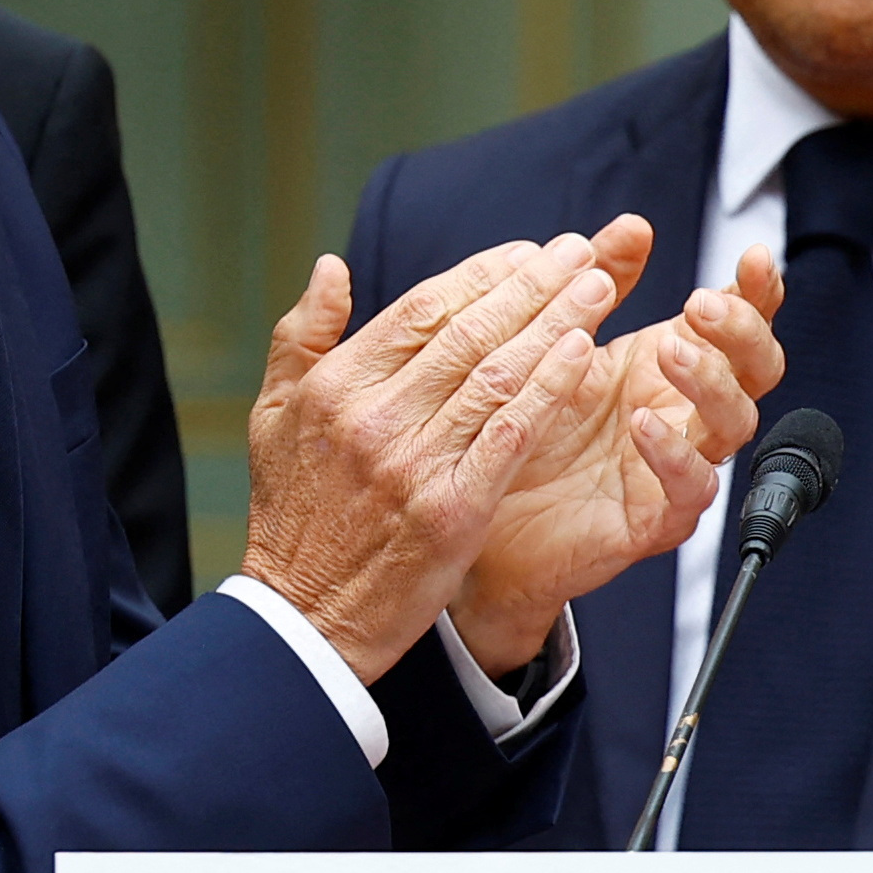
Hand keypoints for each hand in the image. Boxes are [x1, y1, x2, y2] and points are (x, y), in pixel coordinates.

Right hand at [240, 236, 621, 680]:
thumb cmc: (293, 516)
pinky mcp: (452, 510)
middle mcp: (374, 417)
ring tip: (599, 288)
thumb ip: (302, 336)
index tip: (529, 251)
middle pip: (470, 332)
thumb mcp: (273, 416)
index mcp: (336, 386)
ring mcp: (414, 464)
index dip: (483, 274)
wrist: (305, 620)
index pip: (422, 309)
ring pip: (499, 374)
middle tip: (581, 251)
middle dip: (534, 284)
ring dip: (557, 323)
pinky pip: (512, 435)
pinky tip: (583, 355)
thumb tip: (333, 266)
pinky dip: (549, 389)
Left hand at [447, 222, 787, 673]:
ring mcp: (678, 466)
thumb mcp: (561, 342)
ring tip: (669, 350)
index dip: (759, 291)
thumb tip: (633, 225)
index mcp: (671, 364)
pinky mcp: (657, 518)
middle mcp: (686, 413)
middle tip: (700, 304)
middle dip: (741, 331)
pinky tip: (645, 425)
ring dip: (711, 381)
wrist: (483, 518)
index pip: (740, 322)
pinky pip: (692, 490)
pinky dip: (676, 456)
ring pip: (735, 423)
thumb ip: (601, 281)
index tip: (755, 255)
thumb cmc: (528, 428)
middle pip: (757, 369)